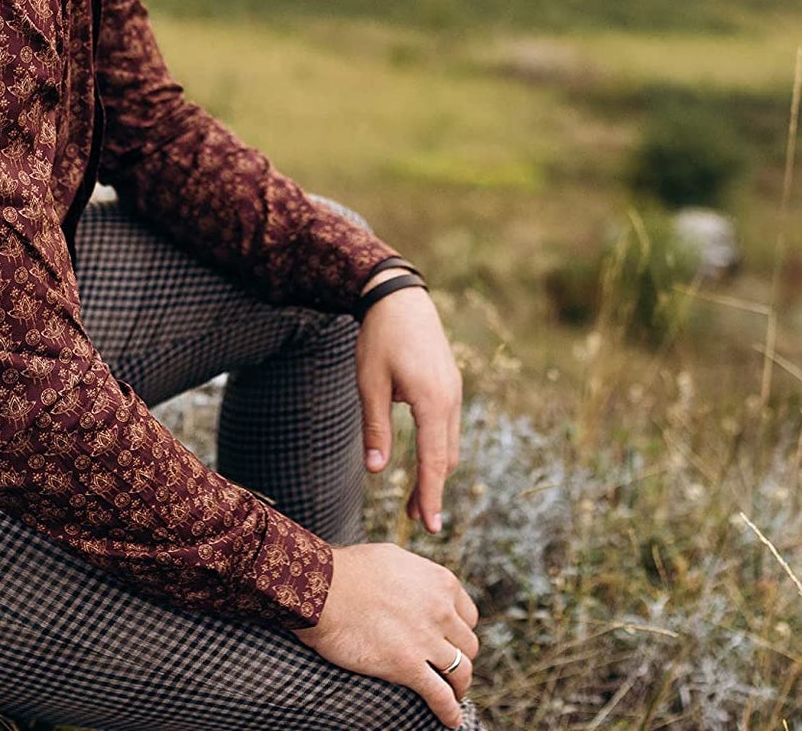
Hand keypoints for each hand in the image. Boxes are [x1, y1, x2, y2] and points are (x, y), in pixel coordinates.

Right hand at [295, 542, 479, 727]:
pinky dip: (449, 712)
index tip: (450, 641)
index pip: (469, 616)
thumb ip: (418, 576)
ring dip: (458, 686)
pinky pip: (440, 696)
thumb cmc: (350, 570)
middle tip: (447, 667)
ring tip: (451, 693)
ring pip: (461, 672)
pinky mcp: (408, 666)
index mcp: (439, 582)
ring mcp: (426, 639)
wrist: (321, 587)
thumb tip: (425, 587)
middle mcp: (440, 610)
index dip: (459, 631)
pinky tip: (450, 719)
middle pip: (468, 645)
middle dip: (459, 657)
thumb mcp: (394, 559)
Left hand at [356, 268, 462, 533]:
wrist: (398, 297)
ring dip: (436, 471)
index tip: (432, 527)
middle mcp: (451, 400)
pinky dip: (439, 449)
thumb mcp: (370, 384)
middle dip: (433, 490)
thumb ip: (376, 428)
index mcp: (432, 402)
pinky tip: (426, 458)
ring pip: (450, 443)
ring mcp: (454, 392)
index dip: (431, 496)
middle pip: (445, 458)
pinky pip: (449, 426)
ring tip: (418, 497)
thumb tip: (377, 471)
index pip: (433, 461)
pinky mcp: (450, 384)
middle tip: (418, 520)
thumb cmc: (379, 338)